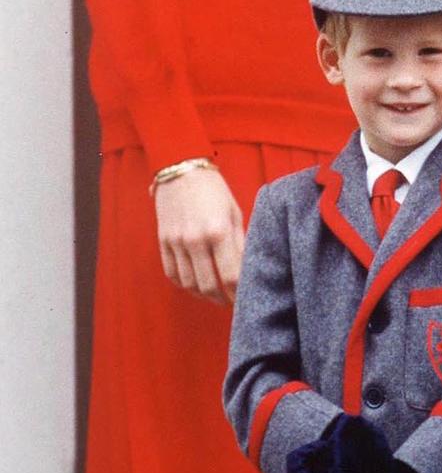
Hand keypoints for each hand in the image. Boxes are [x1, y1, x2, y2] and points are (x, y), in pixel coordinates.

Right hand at [154, 167, 243, 303]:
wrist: (180, 169)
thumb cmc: (214, 189)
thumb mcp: (234, 212)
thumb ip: (239, 241)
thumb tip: (246, 268)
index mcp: (218, 231)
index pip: (230, 275)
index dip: (238, 293)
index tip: (245, 298)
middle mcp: (195, 240)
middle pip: (208, 285)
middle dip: (222, 299)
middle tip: (232, 302)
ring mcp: (176, 242)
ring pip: (188, 283)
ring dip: (203, 295)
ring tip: (216, 296)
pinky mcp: (163, 241)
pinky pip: (171, 273)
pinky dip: (184, 285)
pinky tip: (196, 286)